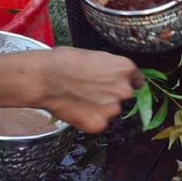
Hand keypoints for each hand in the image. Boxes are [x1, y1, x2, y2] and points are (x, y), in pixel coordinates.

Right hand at [25, 48, 143, 132]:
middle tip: (91, 92)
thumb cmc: (64, 61)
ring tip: (80, 100)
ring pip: (111, 110)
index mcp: (125, 68)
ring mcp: (113, 109)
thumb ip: (110, 69)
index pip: (136, 80)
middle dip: (111, 95)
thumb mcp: (95, 56)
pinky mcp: (100, 124)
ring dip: (101, 108)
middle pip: (124, 95)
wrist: (44, 78)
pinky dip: (89, 119)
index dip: (125, 82)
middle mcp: (124, 89)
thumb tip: (111, 75)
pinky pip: (98, 123)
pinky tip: (76, 110)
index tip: (117, 84)